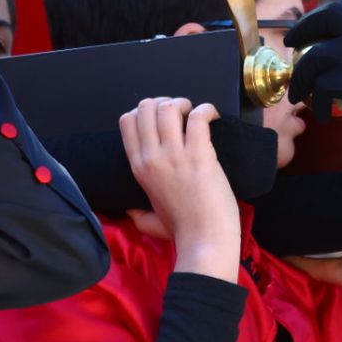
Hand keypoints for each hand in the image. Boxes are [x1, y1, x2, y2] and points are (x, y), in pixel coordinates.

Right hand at [119, 98, 239, 280]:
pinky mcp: (199, 155)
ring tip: (197, 114)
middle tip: (183, 114)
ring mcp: (174, 155)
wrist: (204, 239)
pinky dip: (207, 110)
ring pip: (168, 107)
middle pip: (146, 107)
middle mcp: (151, 157)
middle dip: (165, 102)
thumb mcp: (146, 220)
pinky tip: (214, 117)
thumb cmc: (181, 231)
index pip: (127, 121)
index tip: (165, 119)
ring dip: (185, 104)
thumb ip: (135, 212)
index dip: (146, 111)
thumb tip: (128, 208)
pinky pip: (198, 117)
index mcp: (138, 167)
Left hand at [286, 0, 341, 170]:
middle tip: (292, 45)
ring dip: (301, 77)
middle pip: (327, 17)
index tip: (318, 25)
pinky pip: (319, 87)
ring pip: (313, 57)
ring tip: (300, 93)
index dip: (330, 12)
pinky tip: (324, 114)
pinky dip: (317, 102)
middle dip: (303, 29)